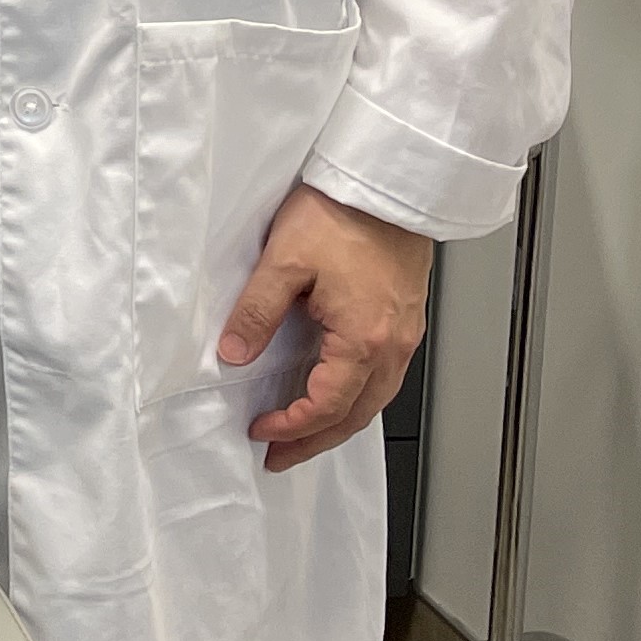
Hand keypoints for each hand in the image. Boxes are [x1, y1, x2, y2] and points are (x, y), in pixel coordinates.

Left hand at [218, 182, 433, 471]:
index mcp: (364, 340)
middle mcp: (393, 347)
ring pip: (374, 400)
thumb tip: (234, 354)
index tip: (261, 431)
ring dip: (338, 422)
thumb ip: (256, 313)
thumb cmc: (343, 214)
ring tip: (303, 433)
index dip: (292, 426)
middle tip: (281, 455)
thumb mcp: (284, 261)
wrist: (388, 184)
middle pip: (356, 416)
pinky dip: (356, 397)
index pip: (327, 406)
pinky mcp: (406, 321)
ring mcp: (405, 336)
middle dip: (316, 441)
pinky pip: (383, 378)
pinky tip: (335, 392)